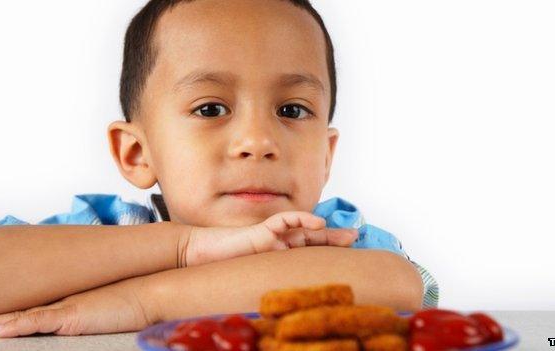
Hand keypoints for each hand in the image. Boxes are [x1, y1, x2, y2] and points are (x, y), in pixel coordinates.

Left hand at [0, 277, 149, 337]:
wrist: (149, 294)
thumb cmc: (130, 304)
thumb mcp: (101, 309)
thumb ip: (84, 313)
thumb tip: (77, 318)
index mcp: (65, 302)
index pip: (30, 307)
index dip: (9, 312)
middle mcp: (61, 303)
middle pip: (22, 308)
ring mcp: (64, 308)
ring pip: (23, 315)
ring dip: (0, 320)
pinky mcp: (71, 315)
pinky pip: (38, 321)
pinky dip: (16, 326)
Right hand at [183, 211, 357, 265]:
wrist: (197, 255)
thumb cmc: (222, 265)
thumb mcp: (253, 275)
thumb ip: (271, 276)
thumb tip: (297, 290)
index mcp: (276, 253)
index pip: (307, 249)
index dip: (326, 249)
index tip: (347, 253)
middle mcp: (276, 243)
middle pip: (311, 239)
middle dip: (334, 240)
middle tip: (356, 238)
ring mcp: (269, 236)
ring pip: (304, 231)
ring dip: (327, 232)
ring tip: (348, 236)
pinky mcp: (259, 231)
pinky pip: (283, 221)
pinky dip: (300, 220)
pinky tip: (316, 224)